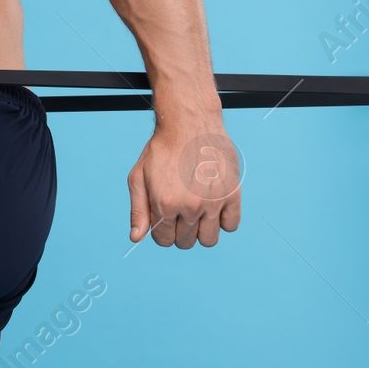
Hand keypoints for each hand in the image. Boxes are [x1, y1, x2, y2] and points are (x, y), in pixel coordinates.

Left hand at [126, 119, 241, 248]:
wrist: (189, 124)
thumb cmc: (161, 150)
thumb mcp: (138, 177)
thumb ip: (138, 210)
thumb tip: (136, 238)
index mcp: (164, 204)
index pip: (163, 240)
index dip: (161, 231)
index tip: (164, 217)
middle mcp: (189, 206)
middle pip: (185, 242)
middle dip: (179, 231)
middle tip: (179, 210)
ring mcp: (213, 202)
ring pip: (209, 240)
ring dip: (201, 231)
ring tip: (196, 211)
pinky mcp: (232, 194)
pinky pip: (231, 225)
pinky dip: (223, 221)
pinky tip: (213, 206)